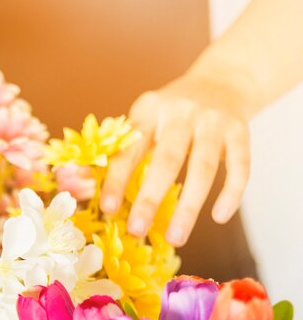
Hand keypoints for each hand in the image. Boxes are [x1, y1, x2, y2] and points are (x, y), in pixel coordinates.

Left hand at [100, 72, 251, 246]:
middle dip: (150, 199)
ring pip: (204, 167)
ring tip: (176, 239)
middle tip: (137, 232)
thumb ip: (116, 150)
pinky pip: (240, 165)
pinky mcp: (241, 130)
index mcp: (149, 111)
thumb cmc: (170, 114)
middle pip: (166, 160)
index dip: (117, 180)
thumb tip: (78, 180)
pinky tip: (219, 218)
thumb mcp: (142, 120)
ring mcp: (214, 121)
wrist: (223, 80)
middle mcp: (182, 113)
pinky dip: (231, 193)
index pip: (130, 149)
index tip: (107, 210)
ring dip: (189, 207)